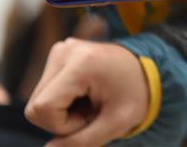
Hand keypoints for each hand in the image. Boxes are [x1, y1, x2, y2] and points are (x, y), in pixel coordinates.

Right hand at [25, 38, 147, 145]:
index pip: (42, 108)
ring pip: (38, 100)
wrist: (150, 68)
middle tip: (94, 110)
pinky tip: (86, 93)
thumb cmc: (136, 95)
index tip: (92, 117)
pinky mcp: (60, 52)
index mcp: (81, 63)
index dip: (63, 125)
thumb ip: (81, 142)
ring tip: (92, 101)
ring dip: (63, 110)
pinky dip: (63, 100)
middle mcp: (65, 50)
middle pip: (35, 105)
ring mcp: (61, 49)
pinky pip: (45, 90)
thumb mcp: (116, 123)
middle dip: (62, 119)